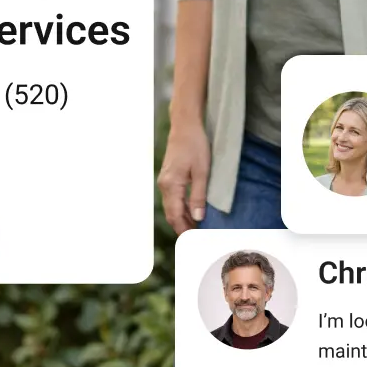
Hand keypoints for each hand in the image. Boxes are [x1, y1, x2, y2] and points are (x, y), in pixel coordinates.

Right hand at [157, 119, 210, 234]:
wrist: (185, 124)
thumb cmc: (195, 144)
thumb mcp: (202, 171)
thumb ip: (198, 195)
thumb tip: (198, 217)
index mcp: (171, 185)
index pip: (176, 216)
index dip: (184, 230)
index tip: (194, 242)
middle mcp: (164, 185)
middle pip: (171, 214)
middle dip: (182, 227)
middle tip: (196, 239)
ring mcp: (165, 180)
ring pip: (171, 206)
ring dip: (181, 218)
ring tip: (196, 228)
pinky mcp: (168, 175)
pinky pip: (172, 198)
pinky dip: (180, 207)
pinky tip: (191, 210)